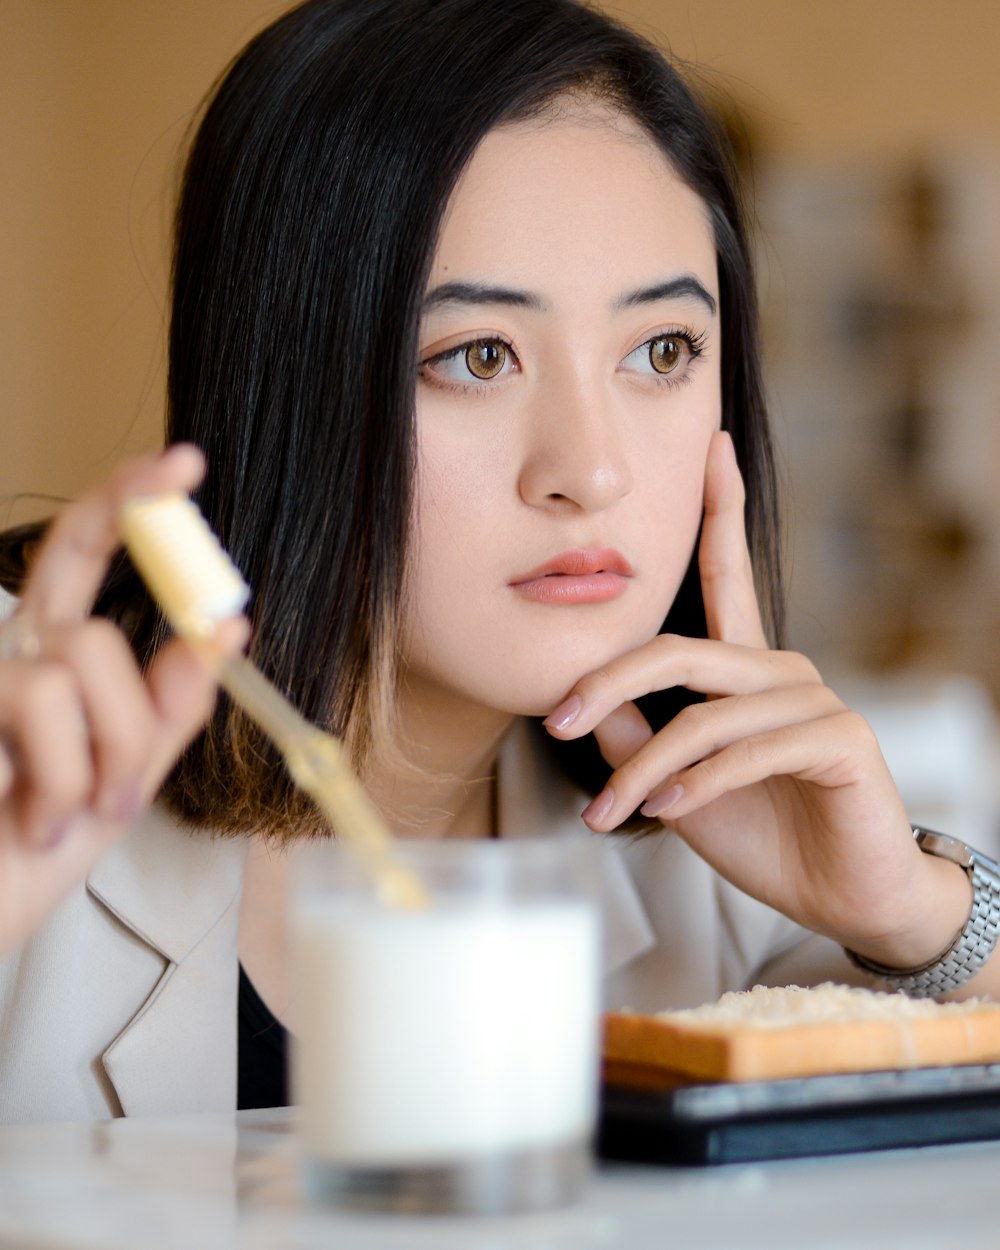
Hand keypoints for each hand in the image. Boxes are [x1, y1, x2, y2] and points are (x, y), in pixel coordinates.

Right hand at [0, 446, 247, 954]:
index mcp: (48, 668)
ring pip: (91, 652)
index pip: (80, 570)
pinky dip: (71, 773)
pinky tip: (42, 819)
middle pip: (74, 560)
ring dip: (119, 743)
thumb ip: (165, 716)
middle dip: (132, 506)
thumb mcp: (119, 786)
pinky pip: (46, 699)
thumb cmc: (23, 863)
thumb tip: (225, 633)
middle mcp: (9, 657)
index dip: (122, 509)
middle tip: (186, 463)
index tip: (180, 464)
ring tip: (88, 811)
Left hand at [544, 431, 970, 969]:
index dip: (722, 510)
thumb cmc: (762, 833)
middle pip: (679, 650)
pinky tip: (672, 810)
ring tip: (608, 812)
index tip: (713, 446)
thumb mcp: (677, 782)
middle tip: (555, 720)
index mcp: (746, 670)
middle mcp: (782, 671)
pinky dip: (700, 781)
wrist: (843, 897)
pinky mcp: (842, 739)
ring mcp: (816, 700)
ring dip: (643, 769)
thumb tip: (583, 700)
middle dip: (608, 680)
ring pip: (701, 716)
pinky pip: (749, 749)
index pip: (729, 576)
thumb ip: (634, 736)